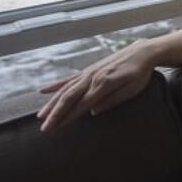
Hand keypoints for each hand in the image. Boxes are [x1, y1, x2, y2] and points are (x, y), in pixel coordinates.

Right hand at [37, 42, 154, 132]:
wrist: (141, 53)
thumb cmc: (139, 74)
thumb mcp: (131, 90)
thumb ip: (112, 100)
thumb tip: (94, 112)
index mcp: (103, 84)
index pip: (81, 105)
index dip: (67, 118)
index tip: (56, 129)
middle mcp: (92, 78)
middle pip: (68, 98)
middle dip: (55, 114)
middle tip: (44, 129)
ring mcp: (88, 73)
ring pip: (65, 89)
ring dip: (52, 103)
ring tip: (41, 116)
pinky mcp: (88, 70)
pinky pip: (68, 79)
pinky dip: (55, 86)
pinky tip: (43, 92)